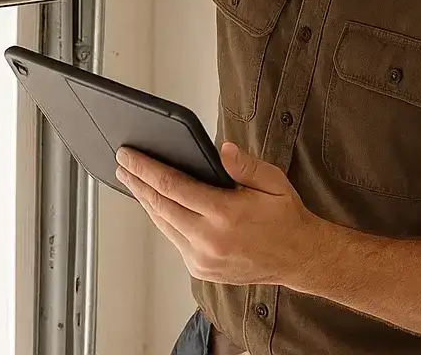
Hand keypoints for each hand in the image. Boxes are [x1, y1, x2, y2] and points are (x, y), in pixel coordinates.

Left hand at [116, 142, 331, 287]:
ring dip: (145, 201)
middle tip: (121, 164)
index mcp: (226, 214)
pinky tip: (156, 204)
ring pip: (163, 224)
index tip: (128, 155)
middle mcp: (210, 240)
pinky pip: (173, 239)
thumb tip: (221, 150)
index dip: (145, 169)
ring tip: (132, 180)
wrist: (299, 258)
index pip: (173, 186)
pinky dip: (162, 219)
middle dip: (137, 182)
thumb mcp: (273, 181)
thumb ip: (245, 165)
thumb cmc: (285, 218)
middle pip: (160, 206)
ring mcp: (203, 259)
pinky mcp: (201, 270)